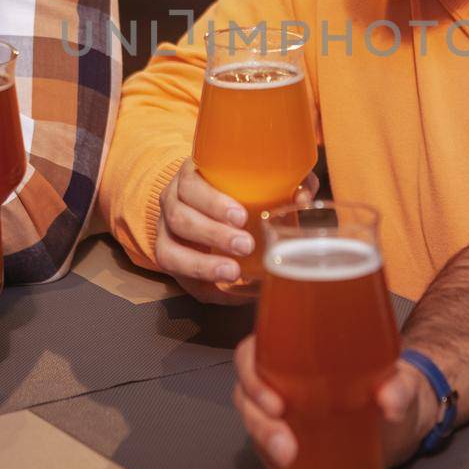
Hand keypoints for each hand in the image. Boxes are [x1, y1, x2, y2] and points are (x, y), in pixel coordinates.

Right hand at [154, 159, 319, 304]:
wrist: (201, 203)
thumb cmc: (233, 188)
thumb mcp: (254, 179)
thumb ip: (283, 181)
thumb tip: (303, 196)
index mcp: (190, 176)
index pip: (190, 185)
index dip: (212, 202)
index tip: (241, 216)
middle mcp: (171, 202)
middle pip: (180, 218)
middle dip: (213, 234)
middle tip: (245, 245)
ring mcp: (164, 232)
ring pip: (169, 251)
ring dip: (202, 264)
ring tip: (233, 272)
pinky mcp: (169, 258)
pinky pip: (177, 277)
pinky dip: (202, 285)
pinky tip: (227, 291)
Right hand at [233, 333, 434, 468]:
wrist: (402, 422)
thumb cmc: (394, 388)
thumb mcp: (402, 383)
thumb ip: (399, 388)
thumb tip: (389, 404)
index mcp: (295, 350)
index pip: (252, 353)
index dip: (251, 375)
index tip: (276, 403)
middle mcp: (280, 378)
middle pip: (246, 393)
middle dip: (258, 421)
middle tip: (284, 444)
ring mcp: (281, 412)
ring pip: (252, 422)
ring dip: (263, 443)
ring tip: (287, 459)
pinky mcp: (287, 440)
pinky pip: (265, 449)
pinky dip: (271, 460)